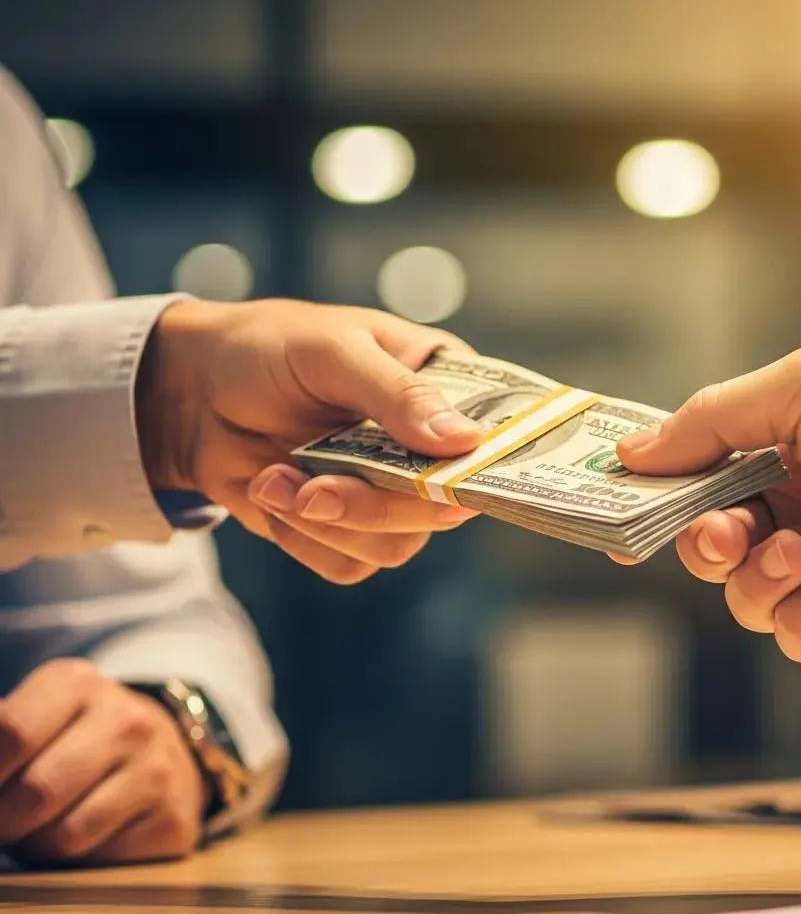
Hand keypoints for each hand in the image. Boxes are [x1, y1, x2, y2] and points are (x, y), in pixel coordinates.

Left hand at [0, 659, 204, 865]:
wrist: (158, 751)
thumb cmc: (72, 740)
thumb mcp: (32, 716)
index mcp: (78, 684)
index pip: (10, 733)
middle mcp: (127, 720)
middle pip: (35, 792)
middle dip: (4, 821)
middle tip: (7, 818)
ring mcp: (157, 767)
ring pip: (63, 835)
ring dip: (38, 844)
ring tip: (46, 824)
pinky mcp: (173, 818)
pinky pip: (98, 861)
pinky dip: (78, 861)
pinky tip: (87, 835)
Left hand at [138, 300, 483, 583]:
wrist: (190, 389)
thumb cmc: (269, 347)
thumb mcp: (333, 350)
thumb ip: (396, 394)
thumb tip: (464, 442)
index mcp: (443, 387)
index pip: (498, 437)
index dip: (490, 468)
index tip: (457, 487)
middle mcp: (426, 447)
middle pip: (445, 509)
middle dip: (374, 508)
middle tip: (314, 490)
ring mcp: (387, 491)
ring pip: (395, 547)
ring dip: (327, 524)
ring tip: (275, 480)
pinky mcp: (344, 527)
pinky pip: (348, 566)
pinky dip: (302, 540)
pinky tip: (272, 492)